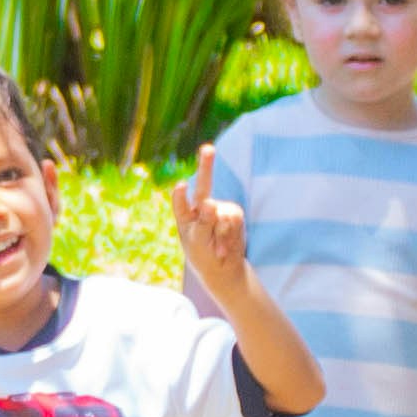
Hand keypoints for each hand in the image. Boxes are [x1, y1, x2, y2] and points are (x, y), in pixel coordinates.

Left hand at [168, 147, 255, 305]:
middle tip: (208, 148)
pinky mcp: (234, 213)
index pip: (181, 203)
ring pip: (223, 213)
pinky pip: (235, 217)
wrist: (223, 268)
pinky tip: (226, 245)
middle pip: (204, 185)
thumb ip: (202, 224)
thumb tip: (210, 202)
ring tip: (218, 247)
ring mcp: (219, 209)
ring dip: (222, 233)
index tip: (181, 187)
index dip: (181, 196)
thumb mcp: (198, 244)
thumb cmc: (204, 257)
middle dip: (207, 166)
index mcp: (184, 215)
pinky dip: (231, 233)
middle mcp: (201, 208)